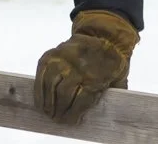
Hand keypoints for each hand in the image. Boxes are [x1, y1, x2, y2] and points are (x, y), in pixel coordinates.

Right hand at [33, 10, 138, 124]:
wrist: (104, 34)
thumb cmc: (112, 63)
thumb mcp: (118, 81)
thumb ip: (110, 98)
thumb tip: (101, 116)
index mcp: (96, 76)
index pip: (80, 101)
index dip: (73, 114)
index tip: (69, 122)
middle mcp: (78, 67)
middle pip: (63, 93)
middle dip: (58, 110)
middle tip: (56, 119)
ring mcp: (63, 58)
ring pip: (50, 83)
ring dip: (46, 101)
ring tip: (47, 111)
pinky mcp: (52, 54)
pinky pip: (41, 72)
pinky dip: (38, 88)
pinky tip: (40, 99)